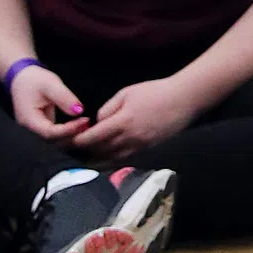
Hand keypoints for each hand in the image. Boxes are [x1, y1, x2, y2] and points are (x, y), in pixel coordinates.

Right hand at [9, 63, 88, 138]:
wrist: (21, 80)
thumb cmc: (34, 80)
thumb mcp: (50, 84)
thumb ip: (63, 97)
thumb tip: (79, 111)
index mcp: (28, 120)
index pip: (50, 133)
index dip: (69, 130)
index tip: (85, 120)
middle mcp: (30, 130)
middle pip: (53, 141)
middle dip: (72, 136)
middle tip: (90, 125)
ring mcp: (35, 132)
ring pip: (55, 142)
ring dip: (72, 137)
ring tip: (88, 126)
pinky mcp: (42, 129)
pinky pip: (56, 137)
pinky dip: (68, 134)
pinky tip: (81, 126)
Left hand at [75, 77, 194, 158]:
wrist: (183, 100)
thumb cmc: (155, 92)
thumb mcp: (127, 93)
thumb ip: (108, 108)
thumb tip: (97, 122)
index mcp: (122, 122)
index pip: (93, 138)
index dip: (78, 141)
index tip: (68, 141)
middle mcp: (129, 139)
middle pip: (99, 152)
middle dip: (84, 153)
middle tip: (72, 152)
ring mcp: (139, 146)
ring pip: (111, 160)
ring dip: (96, 160)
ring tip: (84, 159)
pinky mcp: (147, 150)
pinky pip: (124, 159)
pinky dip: (112, 160)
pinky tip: (105, 159)